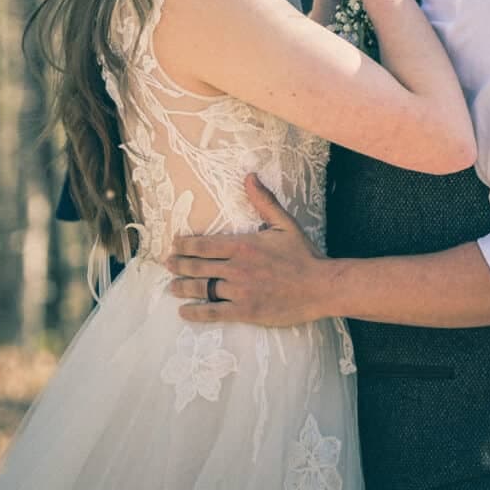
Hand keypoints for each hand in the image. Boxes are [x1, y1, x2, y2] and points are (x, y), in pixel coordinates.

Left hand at [168, 176, 335, 326]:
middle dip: (178, 265)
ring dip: (182, 287)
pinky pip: (213, 312)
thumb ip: (263, 201)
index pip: (204, 244)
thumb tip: (249, 177)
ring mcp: (239, 291)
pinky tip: (184, 312)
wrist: (321, 286)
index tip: (175, 245)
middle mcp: (236, 268)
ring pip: (201, 289)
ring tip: (171, 287)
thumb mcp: (284, 223)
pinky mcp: (244, 312)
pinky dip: (195, 312)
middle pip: (197, 267)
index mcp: (243, 245)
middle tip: (167, 264)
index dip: (185, 245)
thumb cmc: (303, 255)